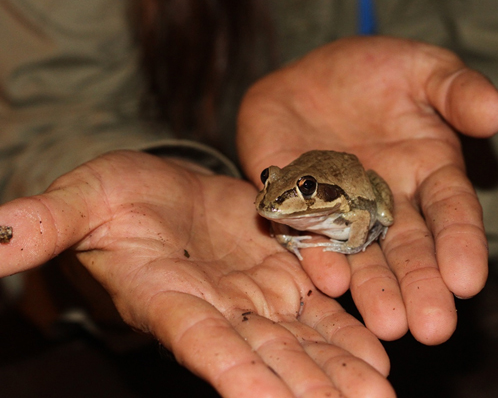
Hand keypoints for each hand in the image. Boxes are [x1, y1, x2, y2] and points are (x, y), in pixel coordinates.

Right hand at [0, 151, 393, 397]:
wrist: (161, 190)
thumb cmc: (115, 198)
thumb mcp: (83, 199)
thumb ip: (47, 223)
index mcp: (167, 299)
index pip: (199, 341)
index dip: (229, 370)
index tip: (259, 397)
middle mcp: (218, 310)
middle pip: (264, 354)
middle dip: (305, 386)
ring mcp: (256, 296)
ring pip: (301, 340)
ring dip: (338, 368)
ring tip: (378, 395)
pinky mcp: (284, 274)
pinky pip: (320, 308)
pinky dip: (347, 328)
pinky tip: (379, 351)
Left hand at [237, 36, 497, 343]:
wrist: (307, 78)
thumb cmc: (373, 72)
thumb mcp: (422, 69)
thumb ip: (457, 90)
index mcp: (428, 174)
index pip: (452, 213)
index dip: (462, 245)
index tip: (468, 280)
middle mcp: (388, 203)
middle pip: (409, 249)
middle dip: (421, 287)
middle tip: (431, 328)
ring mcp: (342, 211)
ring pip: (362, 256)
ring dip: (373, 290)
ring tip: (386, 325)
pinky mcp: (298, 208)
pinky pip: (307, 236)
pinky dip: (316, 257)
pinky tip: (327, 281)